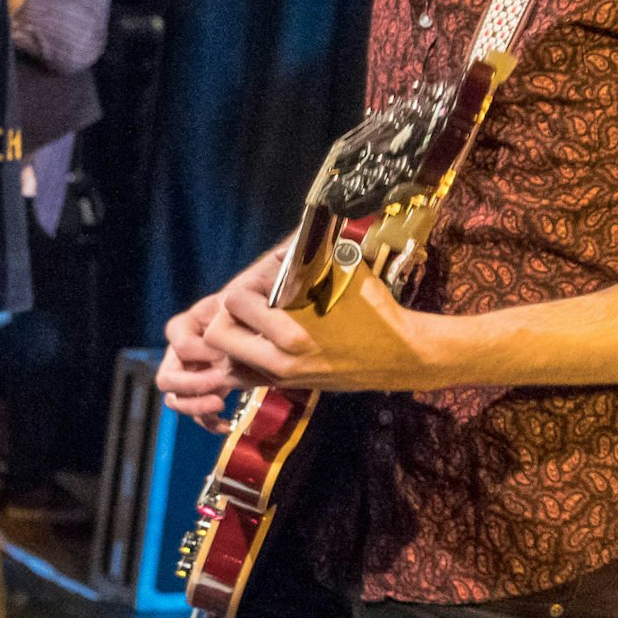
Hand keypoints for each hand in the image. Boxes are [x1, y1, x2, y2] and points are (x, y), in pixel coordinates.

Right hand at [156, 245, 288, 429]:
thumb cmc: (280, 289)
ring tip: (217, 404)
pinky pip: (197, 409)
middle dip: (190, 381)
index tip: (223, 353)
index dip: (196, 348)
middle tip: (219, 381)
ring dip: (192, 403)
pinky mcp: (215, 385)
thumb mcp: (278, 277)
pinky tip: (228, 423)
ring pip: (176, 393)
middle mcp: (195, 342)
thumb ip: (278, 269)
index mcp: (203, 315)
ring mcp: (202, 367)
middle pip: (169, 371)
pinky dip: (206, 419)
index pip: (178, 334)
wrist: (290, 309)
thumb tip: (286, 257)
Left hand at [200, 263, 460, 397]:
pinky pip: (243, 376)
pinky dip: (242, 359)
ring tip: (251, 324)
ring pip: (226, 360)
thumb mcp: (344, 274)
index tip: (258, 287)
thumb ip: (312, 256)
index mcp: (292, 332)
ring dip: (231, 339)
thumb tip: (293, 230)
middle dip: (225, 317)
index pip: (233, 305)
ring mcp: (281, 377)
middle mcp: (280, 360)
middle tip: (246, 306)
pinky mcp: (286, 386)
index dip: (242, 290)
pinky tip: (259, 342)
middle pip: (216, 338)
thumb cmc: (374, 310)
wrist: (401, 356)